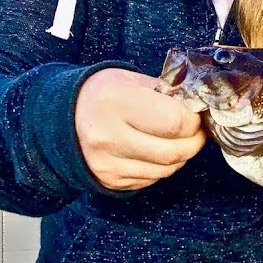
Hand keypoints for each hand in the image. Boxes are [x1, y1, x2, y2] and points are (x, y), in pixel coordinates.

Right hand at [74, 67, 205, 190]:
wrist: (64, 118)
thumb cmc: (105, 93)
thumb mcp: (132, 81)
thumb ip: (167, 94)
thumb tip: (199, 109)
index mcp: (116, 102)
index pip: (174, 122)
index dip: (193, 121)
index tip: (194, 114)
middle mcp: (108, 136)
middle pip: (173, 152)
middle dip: (193, 142)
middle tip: (196, 132)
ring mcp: (107, 163)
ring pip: (165, 170)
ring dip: (181, 157)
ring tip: (179, 140)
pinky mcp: (109, 181)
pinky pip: (151, 180)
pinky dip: (162, 167)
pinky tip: (157, 152)